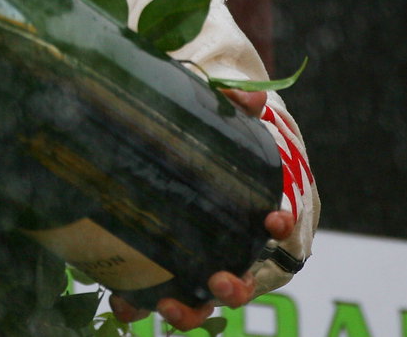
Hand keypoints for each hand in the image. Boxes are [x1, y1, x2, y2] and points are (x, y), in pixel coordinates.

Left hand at [109, 88, 295, 329]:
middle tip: (219, 281)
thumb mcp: (227, 105)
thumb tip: (249, 97)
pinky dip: (143, 303)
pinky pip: (161, 292)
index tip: (276, 219)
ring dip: (191, 310)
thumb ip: (238, 99)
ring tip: (166, 307)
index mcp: (263, 205)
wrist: (187, 134)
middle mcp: (240, 242)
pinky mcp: (168, 266)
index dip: (284, 226)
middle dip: (236, 286)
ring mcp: (205, 258)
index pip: (284, 223)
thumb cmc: (215, 124)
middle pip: (248, 278)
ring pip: (205, 298)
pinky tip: (122, 302)